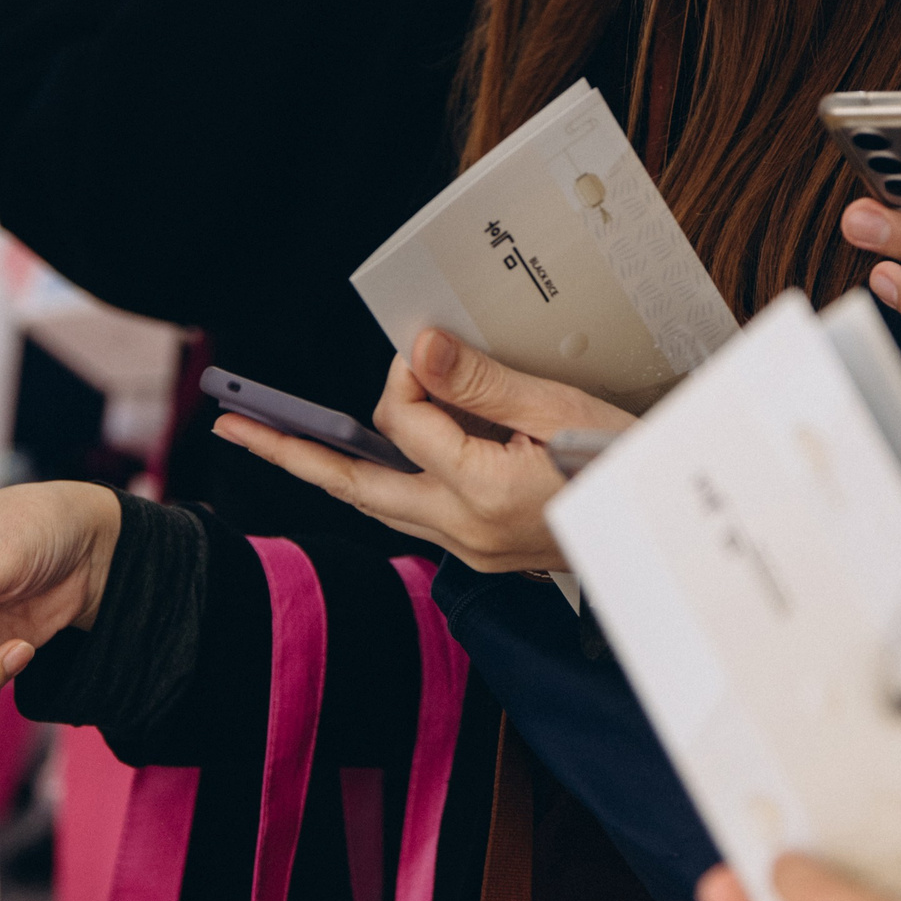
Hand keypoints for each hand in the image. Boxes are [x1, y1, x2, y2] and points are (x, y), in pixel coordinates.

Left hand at [211, 330, 634, 572]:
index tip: (430, 351)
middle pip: (353, 487)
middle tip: (230, 423)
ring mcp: (470, 548)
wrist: (670, 524)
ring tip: (274, 437)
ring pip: (378, 505)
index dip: (407, 375)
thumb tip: (413, 351)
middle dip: (289, 451)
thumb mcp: (559, 407)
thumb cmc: (629, 459)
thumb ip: (478, 382)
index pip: (402, 423)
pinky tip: (370, 457)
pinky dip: (383, 480)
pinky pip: (413, 512)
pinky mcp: (482, 549)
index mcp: (480, 494)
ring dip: (328, 468)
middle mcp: (463, 532)